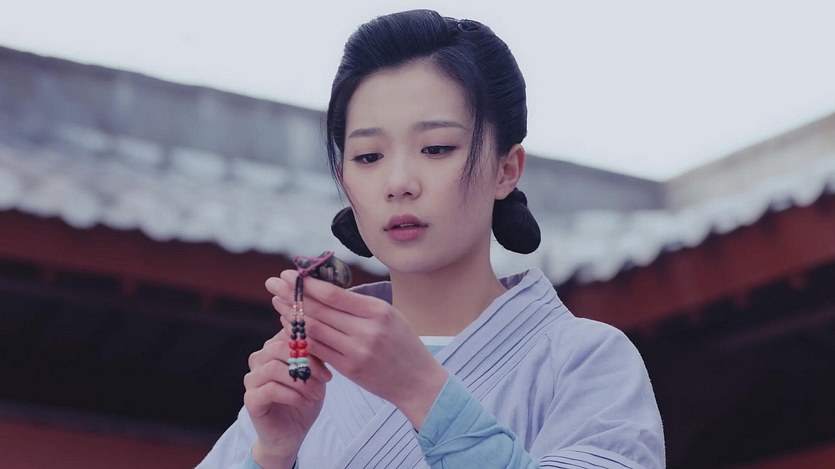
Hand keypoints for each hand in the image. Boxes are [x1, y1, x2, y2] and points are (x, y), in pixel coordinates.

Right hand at [243, 312, 331, 467]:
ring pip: (274, 368)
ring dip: (301, 382)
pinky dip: (293, 396)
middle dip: (308, 363)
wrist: (291, 435)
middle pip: (279, 348)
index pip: (288, 334)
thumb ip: (315, 355)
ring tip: (318, 394)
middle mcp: (258, 359)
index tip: (329, 366)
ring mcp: (252, 379)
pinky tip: (306, 403)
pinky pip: (270, 390)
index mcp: (273, 348)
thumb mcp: (315, 375)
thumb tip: (323, 336)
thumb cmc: (304, 400)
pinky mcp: (250, 399)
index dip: (311, 346)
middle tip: (326, 379)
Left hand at [267, 271, 447, 428]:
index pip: (333, 294)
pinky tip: (289, 326)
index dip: (307, 283)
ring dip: (291, 315)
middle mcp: (367, 330)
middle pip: (319, 310)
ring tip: (276, 302)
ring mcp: (357, 351)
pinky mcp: (349, 369)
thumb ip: (359, 305)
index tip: (289, 274)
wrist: (417, 382)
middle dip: (292, 294)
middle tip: (272, 282)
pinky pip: (317, 349)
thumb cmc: (403, 344)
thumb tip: (323, 288)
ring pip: (314, 330)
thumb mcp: (390, 315)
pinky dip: (300, 337)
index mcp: (378, 311)